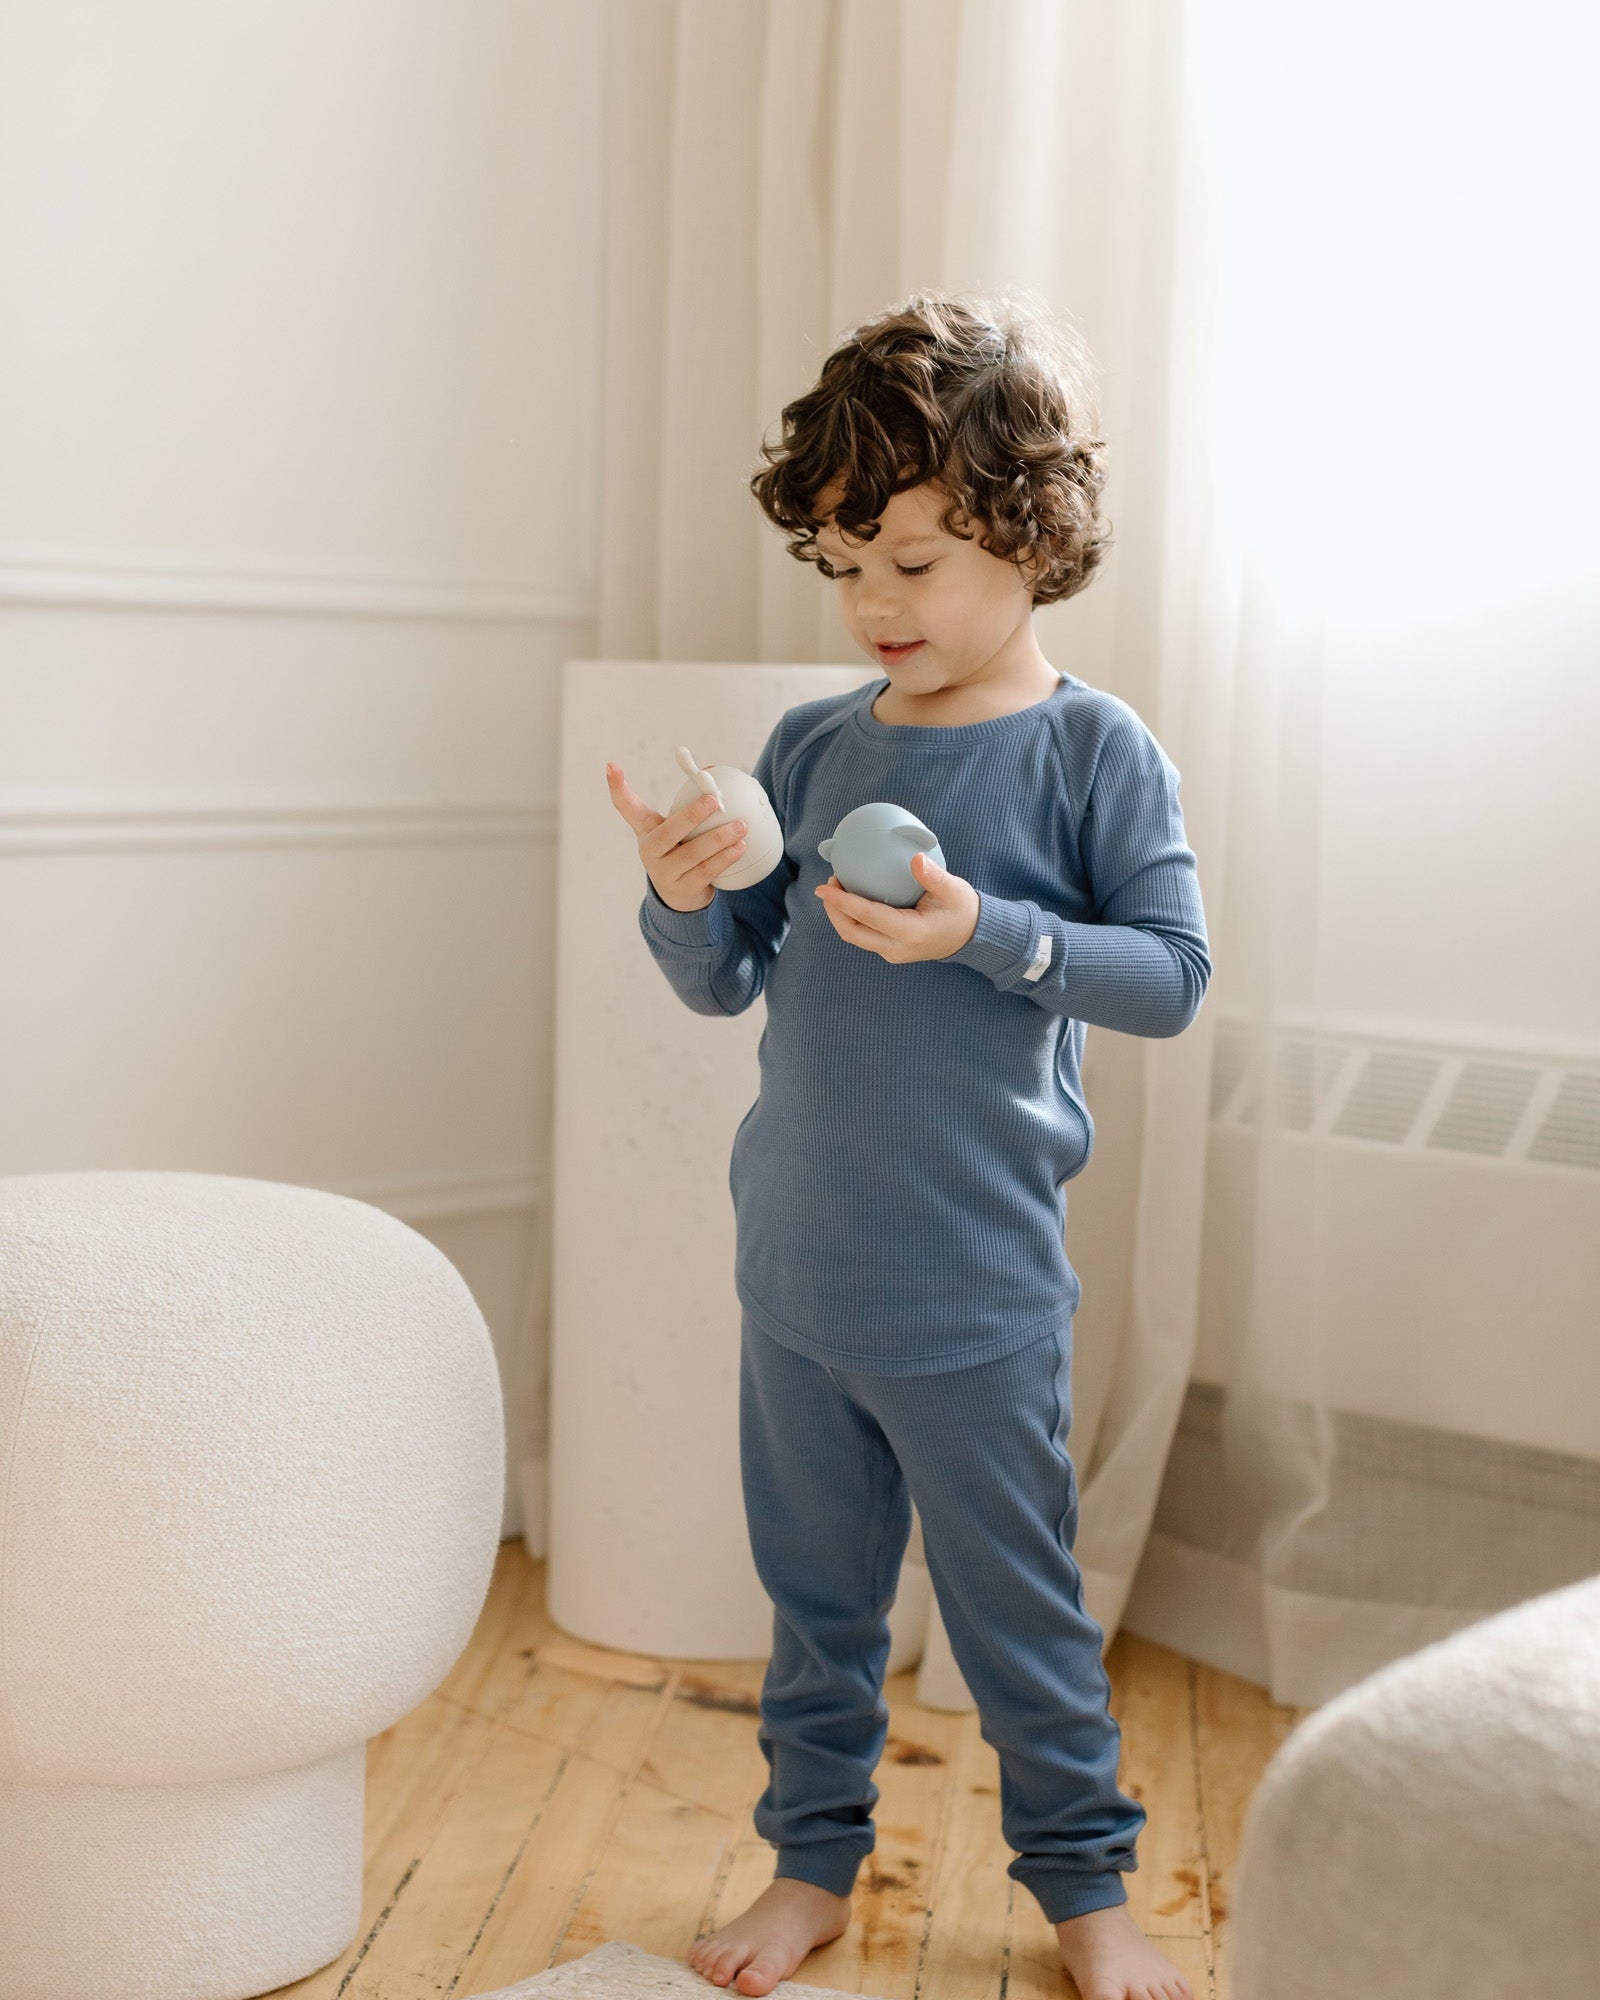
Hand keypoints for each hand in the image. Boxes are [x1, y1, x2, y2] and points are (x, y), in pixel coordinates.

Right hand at [605, 761, 748, 912]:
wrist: (680, 897)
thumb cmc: (681, 850)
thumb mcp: (679, 829)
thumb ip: (690, 802)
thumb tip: (712, 770)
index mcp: (646, 830)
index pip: (627, 807)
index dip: (618, 787)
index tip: (611, 765)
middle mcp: (650, 851)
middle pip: (668, 832)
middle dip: (692, 815)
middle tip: (713, 800)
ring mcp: (664, 873)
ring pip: (692, 854)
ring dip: (718, 839)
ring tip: (741, 826)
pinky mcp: (683, 889)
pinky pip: (705, 871)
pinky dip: (724, 859)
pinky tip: (740, 848)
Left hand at [814, 850, 979, 960]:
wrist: (972, 936)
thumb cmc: (962, 910)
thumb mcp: (953, 890)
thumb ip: (934, 876)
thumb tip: (916, 858)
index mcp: (910, 933)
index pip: (868, 917)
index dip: (843, 902)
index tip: (824, 887)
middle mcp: (897, 948)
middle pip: (852, 933)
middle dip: (834, 910)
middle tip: (829, 884)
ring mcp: (893, 953)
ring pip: (856, 937)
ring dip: (840, 915)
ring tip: (837, 889)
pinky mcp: (892, 951)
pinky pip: (865, 936)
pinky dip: (853, 919)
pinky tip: (852, 899)